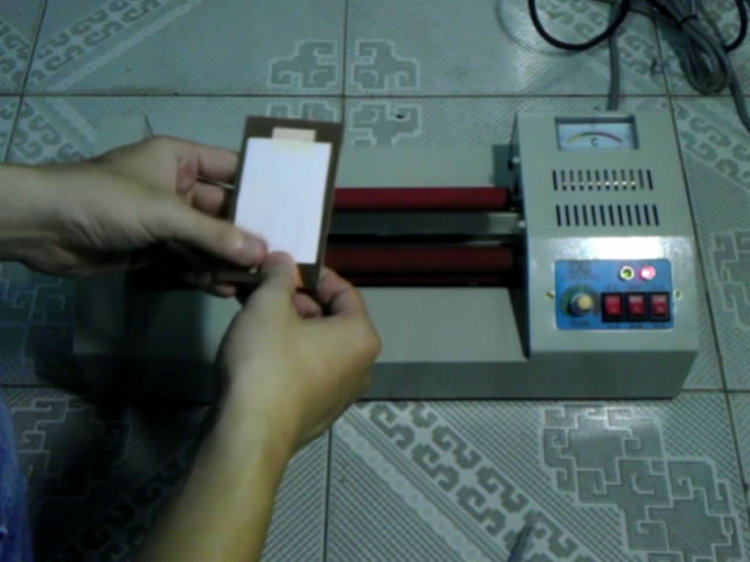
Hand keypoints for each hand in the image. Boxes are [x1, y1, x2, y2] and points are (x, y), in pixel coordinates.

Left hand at [0, 136, 266, 295]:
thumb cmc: (107, 201)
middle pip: (222, 212)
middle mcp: (175, 188)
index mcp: (179, 160)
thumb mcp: (165, 213)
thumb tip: (262, 254)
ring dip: (228, 259)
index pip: (231, 169)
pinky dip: (204, 274)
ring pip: (206, 241)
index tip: (294, 208)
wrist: (43, 228)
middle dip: (249, 234)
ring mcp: (163, 222)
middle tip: (284, 254)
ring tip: (262, 279)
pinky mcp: (150, 250)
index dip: (261, 187)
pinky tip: (229, 289)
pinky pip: (186, 261)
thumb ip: (214, 235)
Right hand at [217, 253, 381, 450]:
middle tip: (263, 290)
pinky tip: (258, 351)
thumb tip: (283, 261)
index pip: (344, 290)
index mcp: (361, 337)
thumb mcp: (268, 305)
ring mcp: (341, 395)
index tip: (284, 266)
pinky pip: (307, 372)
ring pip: (318, 347)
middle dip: (298, 301)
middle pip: (332, 319)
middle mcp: (361, 367)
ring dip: (290, 327)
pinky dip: (288, 356)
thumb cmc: (266, 362)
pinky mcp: (318, 415)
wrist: (249, 434)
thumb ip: (278, 276)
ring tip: (256, 315)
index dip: (312, 272)